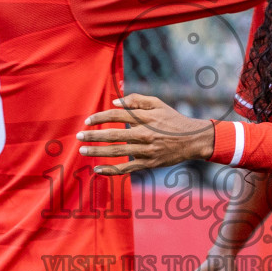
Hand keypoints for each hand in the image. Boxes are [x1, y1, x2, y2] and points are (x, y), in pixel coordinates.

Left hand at [77, 93, 214, 174]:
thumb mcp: (158, 103)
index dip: (100, 117)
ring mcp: (146, 151)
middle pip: (114, 134)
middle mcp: (144, 134)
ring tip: (83, 150)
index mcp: (146, 118)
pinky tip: (97, 169)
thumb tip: (115, 102)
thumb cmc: (172, 119)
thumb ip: (136, 100)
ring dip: (98, 151)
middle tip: (79, 136)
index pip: (117, 116)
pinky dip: (111, 170)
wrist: (193, 140)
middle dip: (93, 135)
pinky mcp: (148, 164)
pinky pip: (126, 169)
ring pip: (117, 152)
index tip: (88, 120)